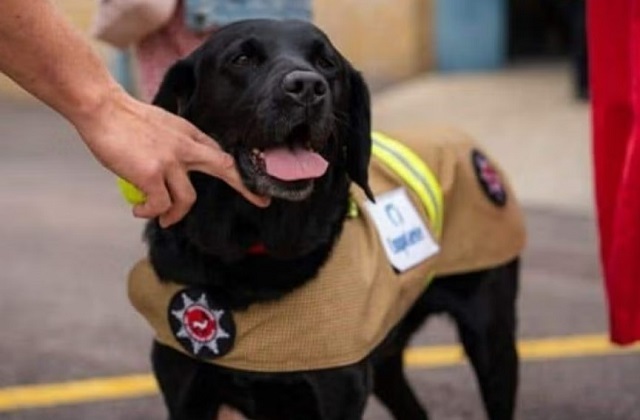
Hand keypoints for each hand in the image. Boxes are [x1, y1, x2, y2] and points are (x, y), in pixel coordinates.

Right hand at [73, 87, 269, 226]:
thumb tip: (181, 166)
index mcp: (189, 134)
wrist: (100, 107)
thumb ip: (177, 143)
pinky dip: (150, 212)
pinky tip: (140, 210)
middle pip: (224, 168)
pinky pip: (159, 205)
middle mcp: (185, 147)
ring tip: (158, 217)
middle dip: (246, 186)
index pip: (220, 154)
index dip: (239, 172)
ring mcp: (170, 160)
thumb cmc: (125, 118)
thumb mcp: (162, 125)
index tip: (256, 186)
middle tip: (260, 202)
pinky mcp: (151, 173)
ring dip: (173, 215)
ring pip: (186, 200)